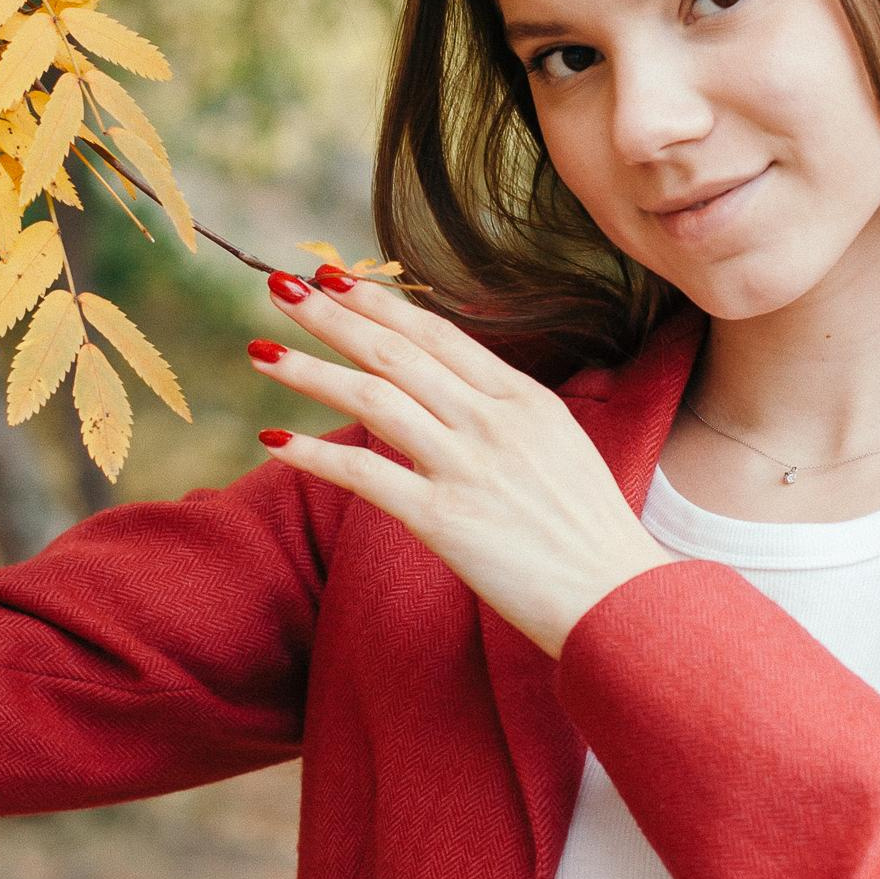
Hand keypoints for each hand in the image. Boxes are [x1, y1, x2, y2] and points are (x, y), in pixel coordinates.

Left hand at [250, 270, 674, 658]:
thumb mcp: (558, 446)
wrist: (618, 600)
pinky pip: (366, 474)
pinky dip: (315, 454)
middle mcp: (493, 423)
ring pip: (374, 399)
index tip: (334, 278)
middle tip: (281, 288)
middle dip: (333, 316)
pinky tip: (275, 439)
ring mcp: (469, 468)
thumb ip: (503, 413)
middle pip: (397, 353)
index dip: (380, 303)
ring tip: (261, 352)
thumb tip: (447, 390)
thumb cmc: (586, 531)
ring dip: (310, 371)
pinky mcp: (445, 521)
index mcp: (523, 399)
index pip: (438, 334)